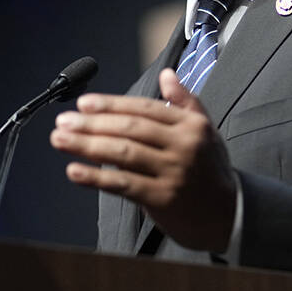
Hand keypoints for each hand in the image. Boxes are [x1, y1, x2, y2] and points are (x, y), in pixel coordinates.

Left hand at [50, 68, 236, 251]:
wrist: (231, 215)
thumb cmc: (211, 171)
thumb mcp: (206, 131)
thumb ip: (185, 101)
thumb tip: (166, 75)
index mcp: (191, 125)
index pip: (144, 108)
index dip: (111, 104)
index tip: (83, 103)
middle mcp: (183, 145)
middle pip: (130, 128)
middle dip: (92, 123)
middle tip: (63, 122)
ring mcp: (173, 172)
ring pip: (123, 153)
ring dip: (86, 145)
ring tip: (60, 140)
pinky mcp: (163, 199)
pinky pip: (123, 185)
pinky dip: (96, 177)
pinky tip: (75, 171)